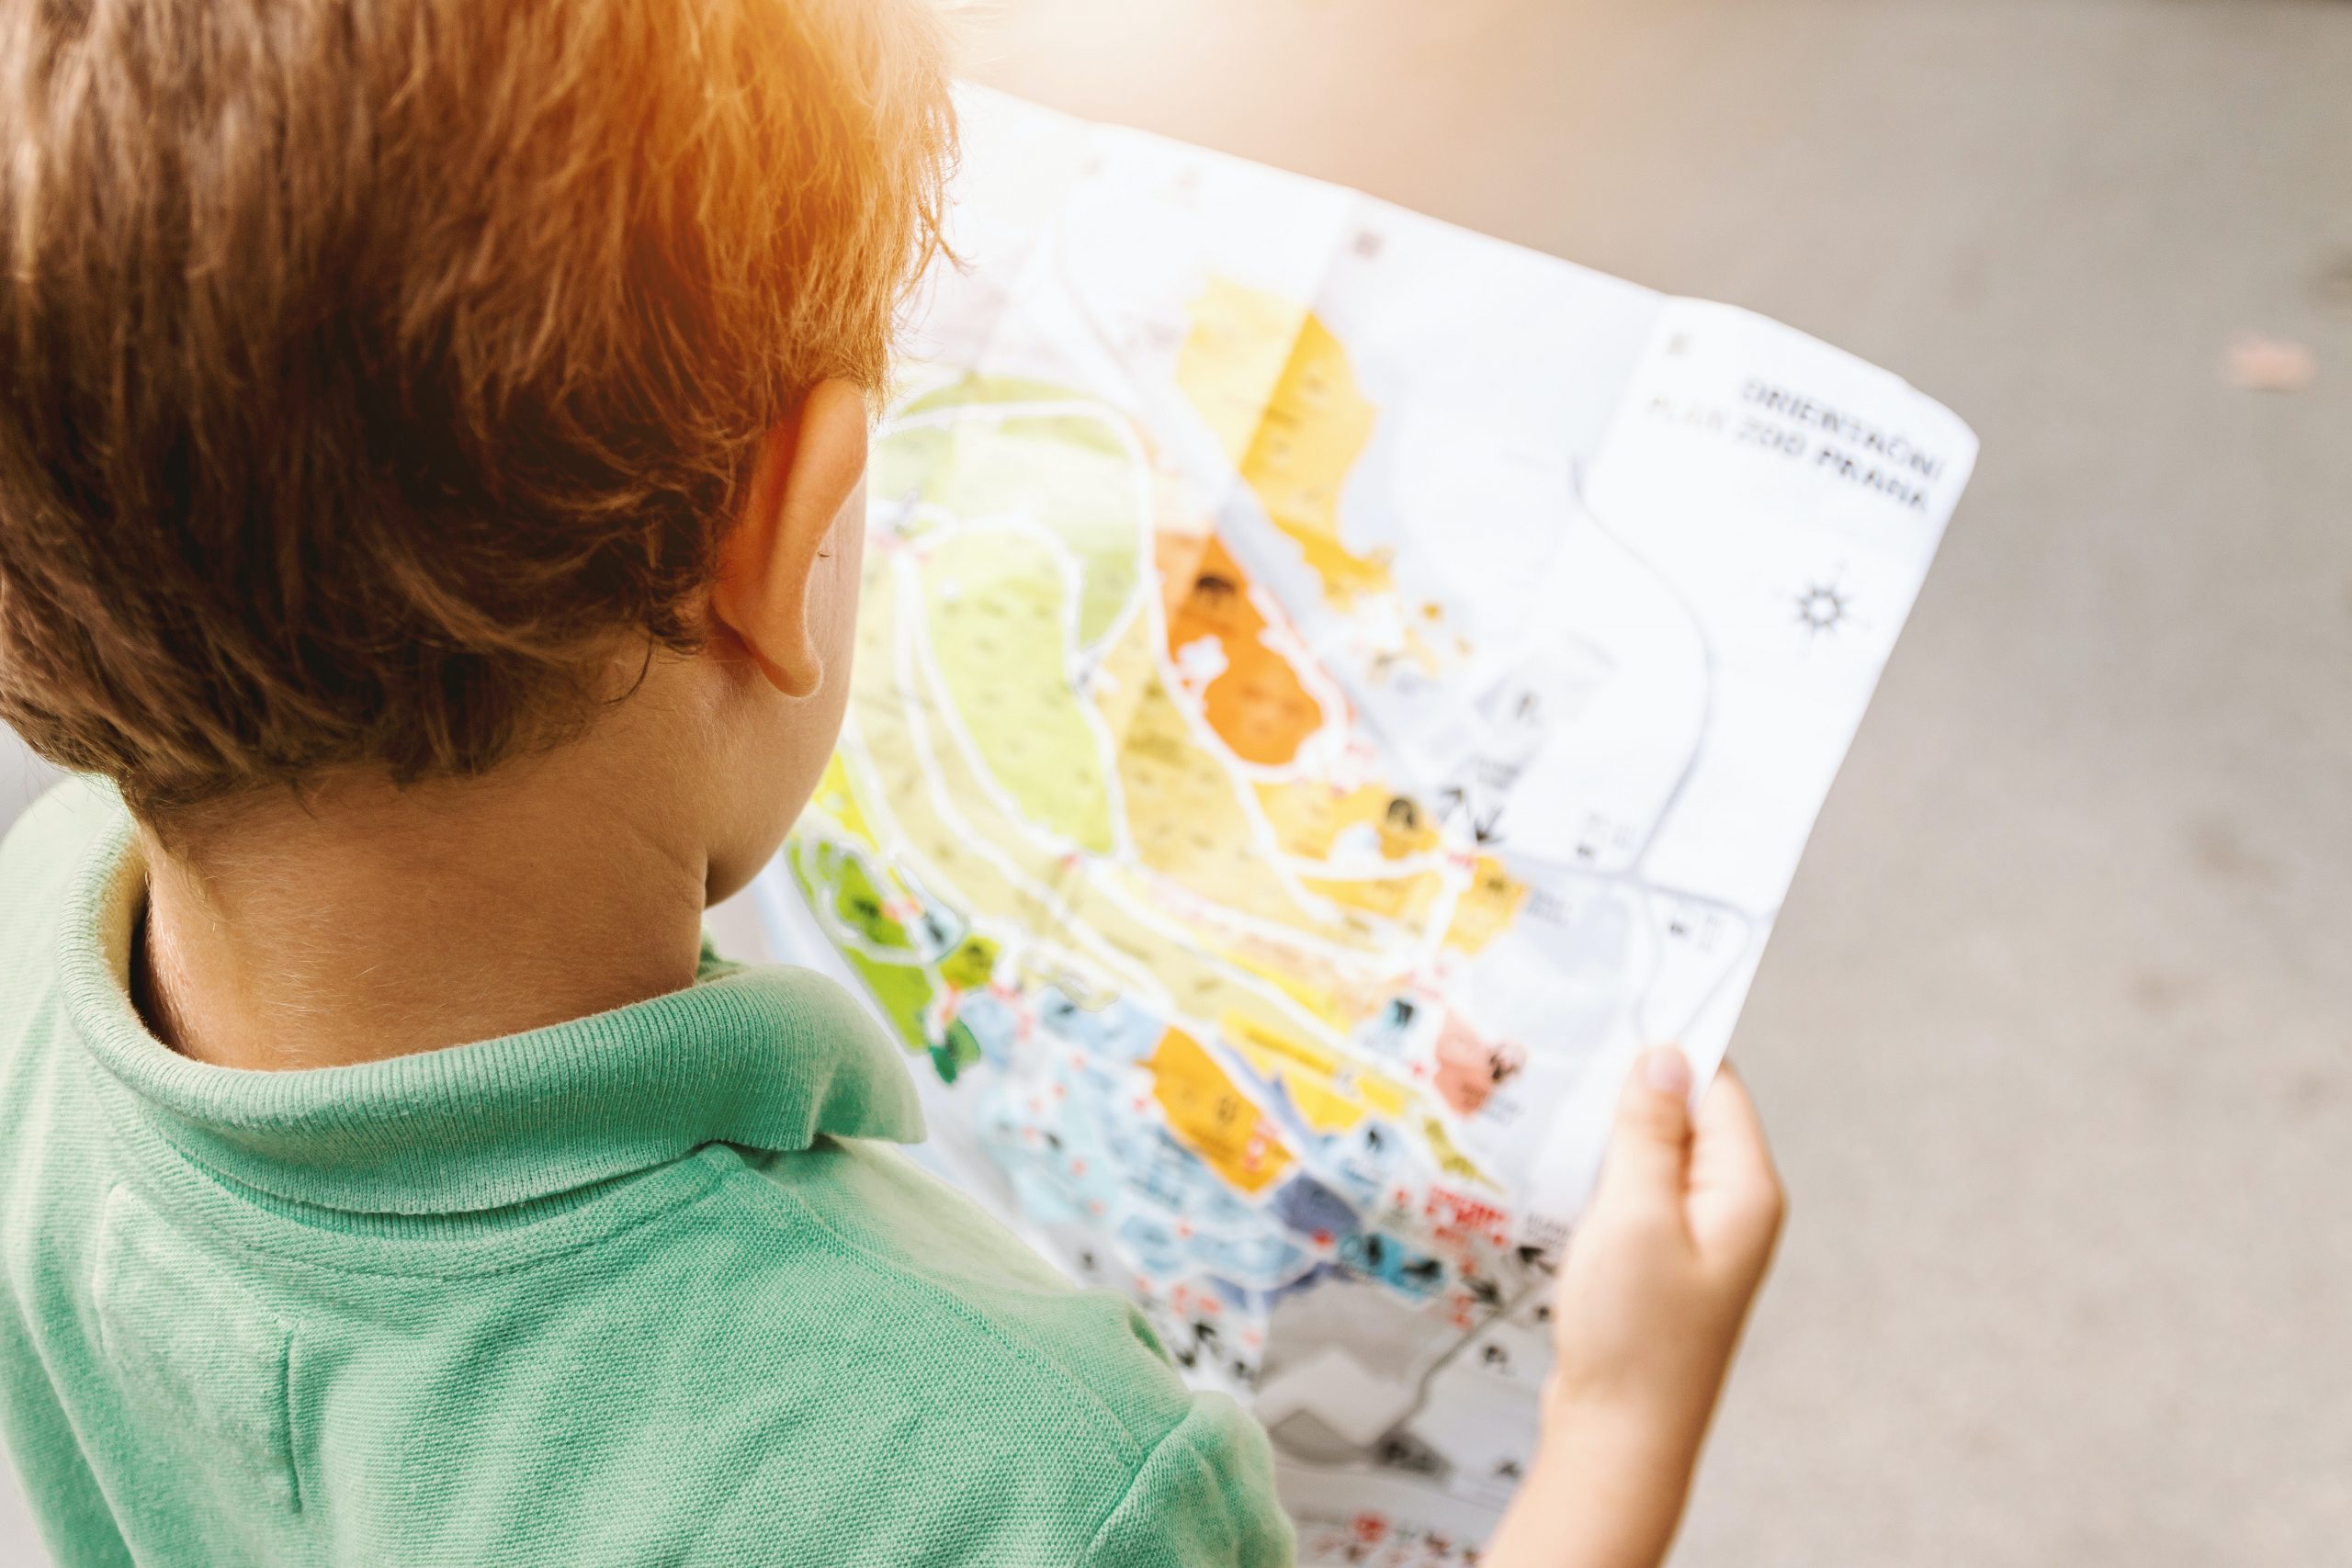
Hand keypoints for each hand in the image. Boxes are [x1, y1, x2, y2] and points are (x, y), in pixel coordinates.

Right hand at [1485, 1048, 1783, 1567]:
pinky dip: (1597, 1173)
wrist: (1619, 1438)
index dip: (1666, 1041)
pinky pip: (1632, 1193)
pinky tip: (1552, 1165)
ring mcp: (1694, 1239)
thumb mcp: (1635, 1215)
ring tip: (1547, 1097)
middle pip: (1684, 1114)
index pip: (1715, 1083)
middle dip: (1627, 1082)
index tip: (1611, 1000)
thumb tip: (1666, 1056)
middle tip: (1561, 1044)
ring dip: (1606, 1129)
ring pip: (1651, 1154)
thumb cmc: (1634, 1332)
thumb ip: (1650, 1132)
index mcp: (1743, 1188)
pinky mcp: (1658, 1264)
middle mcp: (1730, 1208)